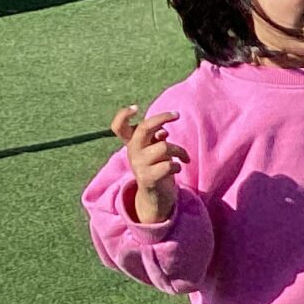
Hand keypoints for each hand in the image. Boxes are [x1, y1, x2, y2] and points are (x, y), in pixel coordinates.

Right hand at [111, 106, 185, 224]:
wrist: (156, 196)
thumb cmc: (158, 167)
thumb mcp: (155, 150)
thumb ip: (156, 138)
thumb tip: (162, 131)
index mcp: (132, 143)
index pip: (118, 127)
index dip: (123, 115)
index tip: (135, 107)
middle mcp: (132, 152)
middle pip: (144, 128)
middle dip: (162, 118)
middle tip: (177, 114)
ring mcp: (138, 165)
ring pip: (164, 146)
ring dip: (180, 151)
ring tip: (184, 157)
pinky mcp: (148, 178)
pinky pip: (169, 165)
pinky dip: (179, 165)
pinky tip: (178, 168)